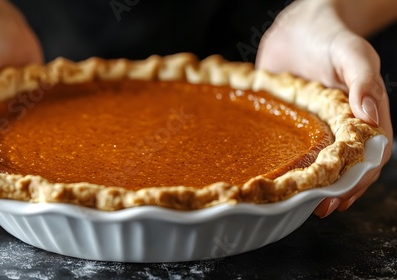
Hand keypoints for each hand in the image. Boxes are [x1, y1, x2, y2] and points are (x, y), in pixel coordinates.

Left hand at [256, 0, 392, 217]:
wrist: (297, 24)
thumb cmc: (330, 36)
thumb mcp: (351, 54)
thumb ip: (363, 81)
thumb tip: (370, 116)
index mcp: (361, 114)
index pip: (369, 154)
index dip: (359, 179)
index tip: (343, 197)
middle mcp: (339, 124)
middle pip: (344, 165)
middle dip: (335, 189)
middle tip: (319, 209)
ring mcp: (314, 125)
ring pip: (318, 161)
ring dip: (313, 184)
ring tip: (301, 203)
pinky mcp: (290, 120)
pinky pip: (290, 146)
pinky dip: (289, 164)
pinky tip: (280, 178)